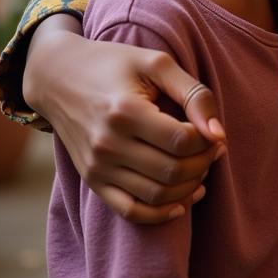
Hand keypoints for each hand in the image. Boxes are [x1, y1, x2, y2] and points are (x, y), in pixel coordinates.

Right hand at [24, 17, 225, 223]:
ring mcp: (97, 167)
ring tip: (201, 168)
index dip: (208, 140)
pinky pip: (130, 211)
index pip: (182, 140)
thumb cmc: (115, 65)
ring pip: (156, 195)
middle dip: (204, 163)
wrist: (58, 78)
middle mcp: (108, 145)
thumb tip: (218, 133)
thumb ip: (193, 94)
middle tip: (213, 149)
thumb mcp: (157, 64)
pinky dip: (160, 213)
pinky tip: (182, 202)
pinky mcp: (93, 181)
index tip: (215, 133)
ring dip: (189, 187)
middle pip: (172, 171)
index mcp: (126, 111)